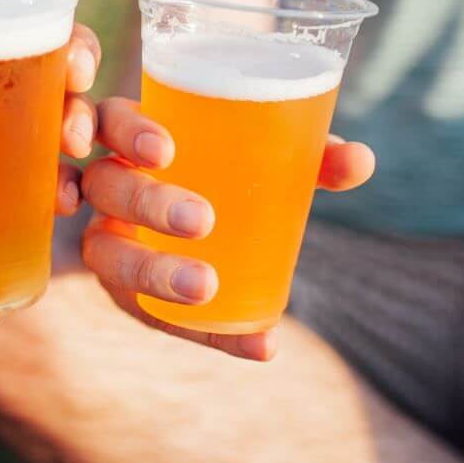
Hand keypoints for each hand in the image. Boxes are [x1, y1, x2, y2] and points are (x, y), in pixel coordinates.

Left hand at [0, 24, 101, 276]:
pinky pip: (32, 186)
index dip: (55, 27)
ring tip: (72, 175)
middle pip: (44, 74)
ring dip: (74, 144)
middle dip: (77, 93)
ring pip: (47, 129)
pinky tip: (65, 205)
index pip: (5, 21)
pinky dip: (57, 191)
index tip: (74, 55)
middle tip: (76, 128)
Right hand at [80, 98, 373, 360]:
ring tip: (208, 288)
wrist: (202, 235)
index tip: (166, 151)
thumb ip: (306, 156)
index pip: (108, 119)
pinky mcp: (131, 298)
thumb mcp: (263, 160)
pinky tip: (261, 343)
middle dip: (148, 203)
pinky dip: (216, 334)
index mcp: (129, 137)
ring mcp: (107, 244)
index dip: (126, 131)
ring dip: (155, 272)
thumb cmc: (225, 176)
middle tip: (201, 220)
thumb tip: (360, 160)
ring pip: (107, 257)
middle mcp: (106, 186)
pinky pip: (161, 320)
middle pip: (104, 186)